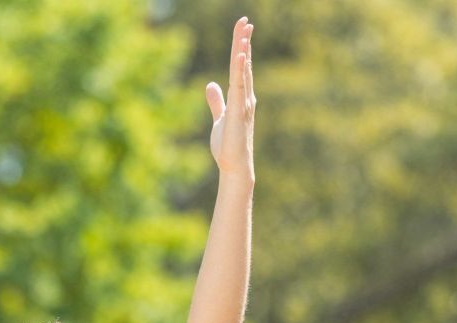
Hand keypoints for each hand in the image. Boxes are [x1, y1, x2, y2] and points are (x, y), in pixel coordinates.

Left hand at [205, 18, 255, 187]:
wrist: (233, 167)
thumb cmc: (228, 147)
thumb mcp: (219, 118)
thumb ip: (216, 102)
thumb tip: (210, 85)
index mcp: (240, 97)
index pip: (241, 67)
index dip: (241, 48)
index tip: (243, 29)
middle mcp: (245, 96)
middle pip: (244, 63)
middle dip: (244, 42)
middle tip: (246, 21)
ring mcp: (243, 103)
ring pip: (243, 71)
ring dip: (243, 50)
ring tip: (245, 31)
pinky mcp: (237, 111)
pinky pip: (239, 86)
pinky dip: (239, 70)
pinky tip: (240, 55)